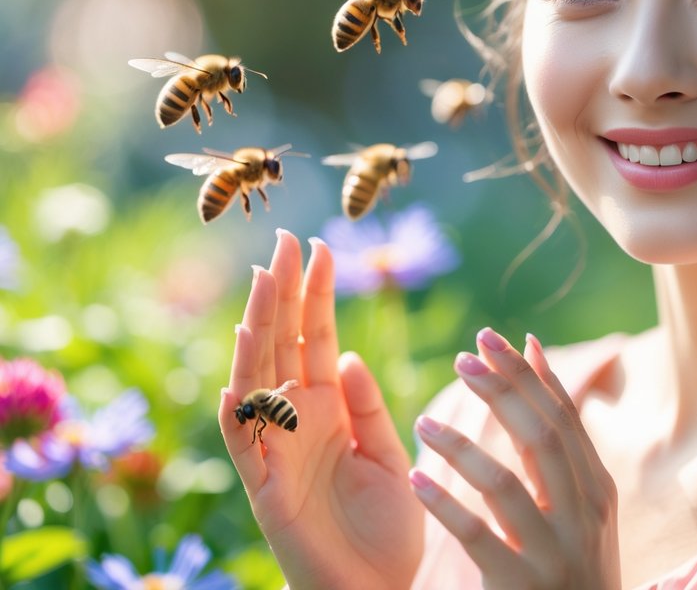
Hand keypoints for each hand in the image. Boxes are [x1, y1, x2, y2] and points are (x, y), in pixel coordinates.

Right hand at [219, 230, 423, 589]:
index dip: (317, 294)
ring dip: (260, 333)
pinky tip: (236, 378)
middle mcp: (298, 420)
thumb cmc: (385, 528)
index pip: (319, 337)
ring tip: (263, 285)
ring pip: (259, 381)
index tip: (318, 246)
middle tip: (283, 240)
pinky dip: (238, 415)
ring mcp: (278, 450)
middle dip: (285, 294)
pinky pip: (245, 446)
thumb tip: (351, 354)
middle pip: (285, 345)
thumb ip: (368, 407)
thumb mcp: (389, 455)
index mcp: (330, 407)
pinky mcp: (266, 489)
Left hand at [409, 328, 620, 589]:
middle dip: (501, 392)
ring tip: (422, 423)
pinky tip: (417, 481)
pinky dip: (446, 505)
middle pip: (540, 437)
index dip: (527, 374)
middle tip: (461, 359)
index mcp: (597, 491)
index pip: (563, 418)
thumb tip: (536, 354)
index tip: (491, 337)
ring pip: (507, 484)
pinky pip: (477, 537)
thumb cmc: (575, 567)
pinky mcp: (522, 585)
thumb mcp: (582, 508)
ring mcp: (556, 553)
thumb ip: (560, 442)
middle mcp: (583, 516)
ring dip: (462, 447)